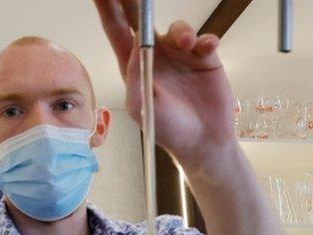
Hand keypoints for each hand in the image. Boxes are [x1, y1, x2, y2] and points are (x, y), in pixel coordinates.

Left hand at [92, 0, 237, 169]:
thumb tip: (135, 45)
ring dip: (182, 31)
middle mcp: (155, 55)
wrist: (202, 142)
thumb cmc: (167, 128)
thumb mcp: (142, 104)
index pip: (116, 29)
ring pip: (178, 28)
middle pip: (142, 19)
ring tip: (188, 44)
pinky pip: (204, 39)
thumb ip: (136, 74)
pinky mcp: (204, 58)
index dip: (107, 8)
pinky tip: (205, 49)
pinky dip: (205, 41)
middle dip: (136, 1)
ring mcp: (180, 55)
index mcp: (133, 65)